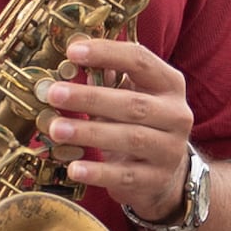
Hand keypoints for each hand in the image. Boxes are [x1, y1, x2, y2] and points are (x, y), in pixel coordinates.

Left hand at [47, 35, 201, 223]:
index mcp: (169, 84)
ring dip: (89, 133)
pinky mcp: (155, 179)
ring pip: (130, 139)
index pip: (140, 61)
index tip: (72, 51)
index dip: (107, 53)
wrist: (165, 173)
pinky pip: (124, 175)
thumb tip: (73, 53)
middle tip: (54, 94)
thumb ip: (108, 75)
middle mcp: (176, 115)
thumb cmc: (140, 124)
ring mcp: (169, 149)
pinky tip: (74, 168)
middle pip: (132, 104)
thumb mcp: (132, 94)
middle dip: (90, 98)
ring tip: (55, 129)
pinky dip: (98, 172)